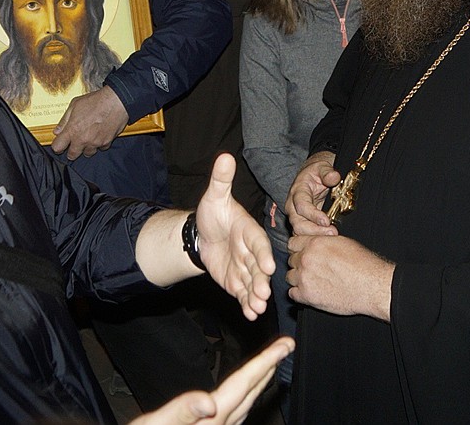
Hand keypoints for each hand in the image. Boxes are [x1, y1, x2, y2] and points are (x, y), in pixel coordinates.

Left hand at [50, 85, 127, 159]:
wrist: (116, 102)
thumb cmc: (96, 101)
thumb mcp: (75, 105)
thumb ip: (64, 120)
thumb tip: (58, 130)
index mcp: (72, 130)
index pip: (57, 147)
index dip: (57, 146)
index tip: (60, 144)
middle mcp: (82, 139)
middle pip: (72, 155)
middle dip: (71, 151)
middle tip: (73, 145)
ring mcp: (95, 143)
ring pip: (87, 153)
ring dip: (86, 148)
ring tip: (88, 139)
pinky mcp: (106, 143)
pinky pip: (100, 148)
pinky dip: (99, 144)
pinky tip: (99, 135)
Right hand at [131, 337, 293, 424]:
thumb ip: (182, 412)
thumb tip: (209, 402)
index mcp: (211, 420)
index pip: (243, 384)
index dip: (265, 362)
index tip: (284, 346)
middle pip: (250, 392)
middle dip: (269, 367)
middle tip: (285, 346)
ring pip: (246, 403)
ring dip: (259, 382)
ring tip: (270, 365)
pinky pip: (236, 413)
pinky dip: (244, 397)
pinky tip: (242, 397)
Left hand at [195, 154, 275, 320]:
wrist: (201, 234)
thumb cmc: (212, 214)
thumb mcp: (214, 196)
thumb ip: (221, 180)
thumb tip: (224, 156)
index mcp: (249, 231)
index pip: (258, 243)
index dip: (262, 253)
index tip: (268, 264)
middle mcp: (251, 252)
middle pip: (259, 267)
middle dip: (261, 280)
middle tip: (263, 292)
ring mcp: (246, 269)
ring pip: (253, 284)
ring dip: (256, 296)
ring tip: (257, 307)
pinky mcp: (238, 282)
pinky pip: (244, 294)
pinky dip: (247, 304)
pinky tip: (250, 314)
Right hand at [286, 151, 338, 234]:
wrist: (312, 176)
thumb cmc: (317, 172)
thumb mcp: (323, 167)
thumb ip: (327, 171)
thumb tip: (333, 177)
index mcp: (298, 191)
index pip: (301, 206)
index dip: (313, 215)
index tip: (327, 221)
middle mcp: (293, 205)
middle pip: (297, 223)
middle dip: (314, 230)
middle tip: (332, 233)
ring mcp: (296, 216)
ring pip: (299, 232)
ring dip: (315, 236)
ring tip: (332, 236)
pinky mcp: (302, 223)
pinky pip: (304, 235)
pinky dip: (314, 239)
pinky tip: (327, 240)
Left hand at [286, 233, 393, 321]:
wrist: (371, 286)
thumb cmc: (362, 264)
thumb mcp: (342, 242)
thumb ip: (322, 241)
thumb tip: (315, 242)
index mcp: (314, 244)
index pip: (292, 243)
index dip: (299, 249)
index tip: (303, 254)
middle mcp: (306, 259)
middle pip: (291, 260)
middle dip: (299, 264)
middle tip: (312, 269)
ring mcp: (304, 278)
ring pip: (290, 276)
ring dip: (298, 279)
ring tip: (312, 281)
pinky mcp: (306, 296)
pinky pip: (292, 294)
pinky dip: (300, 294)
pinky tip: (311, 292)